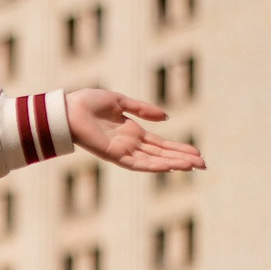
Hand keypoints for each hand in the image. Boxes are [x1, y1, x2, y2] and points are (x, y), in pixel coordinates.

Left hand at [65, 89, 205, 172]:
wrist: (66, 110)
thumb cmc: (86, 104)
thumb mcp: (120, 102)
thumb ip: (142, 109)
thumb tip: (166, 116)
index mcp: (131, 133)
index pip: (160, 144)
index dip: (179, 149)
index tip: (198, 153)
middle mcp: (129, 144)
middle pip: (161, 155)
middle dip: (182, 159)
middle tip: (204, 165)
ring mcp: (121, 151)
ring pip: (153, 161)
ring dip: (173, 164)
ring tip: (193, 167)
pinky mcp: (113, 155)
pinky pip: (135, 163)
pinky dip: (152, 166)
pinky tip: (168, 167)